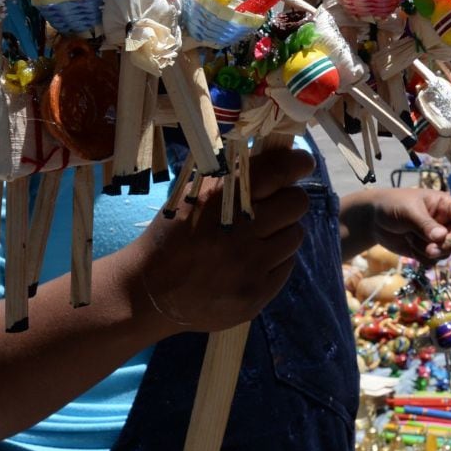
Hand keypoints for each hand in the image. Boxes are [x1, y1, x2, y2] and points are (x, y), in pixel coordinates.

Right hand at [127, 146, 315, 333]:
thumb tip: (279, 155)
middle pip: (297, 202)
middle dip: (288, 200)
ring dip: (281, 232)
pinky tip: (249, 262)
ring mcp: (248, 267)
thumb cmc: (173, 235)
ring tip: (256, 238)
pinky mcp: (255, 295)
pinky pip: (286, 266)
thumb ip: (232, 176)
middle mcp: (238, 232)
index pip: (279, 170)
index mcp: (219, 199)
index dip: (297, 163)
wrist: (149, 293)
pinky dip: (273, 260)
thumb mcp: (192, 195)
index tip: (301, 163)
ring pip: (295, 235)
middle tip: (273, 206)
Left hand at [343, 187, 450, 262]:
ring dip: (431, 252)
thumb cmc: (393, 206)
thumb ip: (425, 224)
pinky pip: (433, 261)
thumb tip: (442, 237)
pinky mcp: (425, 251)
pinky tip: (410, 246)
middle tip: (432, 248)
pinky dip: (422, 258)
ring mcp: (435, 238)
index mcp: (444, 206)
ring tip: (413, 242)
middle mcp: (444, 223)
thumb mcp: (409, 211)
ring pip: (445, 252)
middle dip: (447, 245)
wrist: (373, 220)